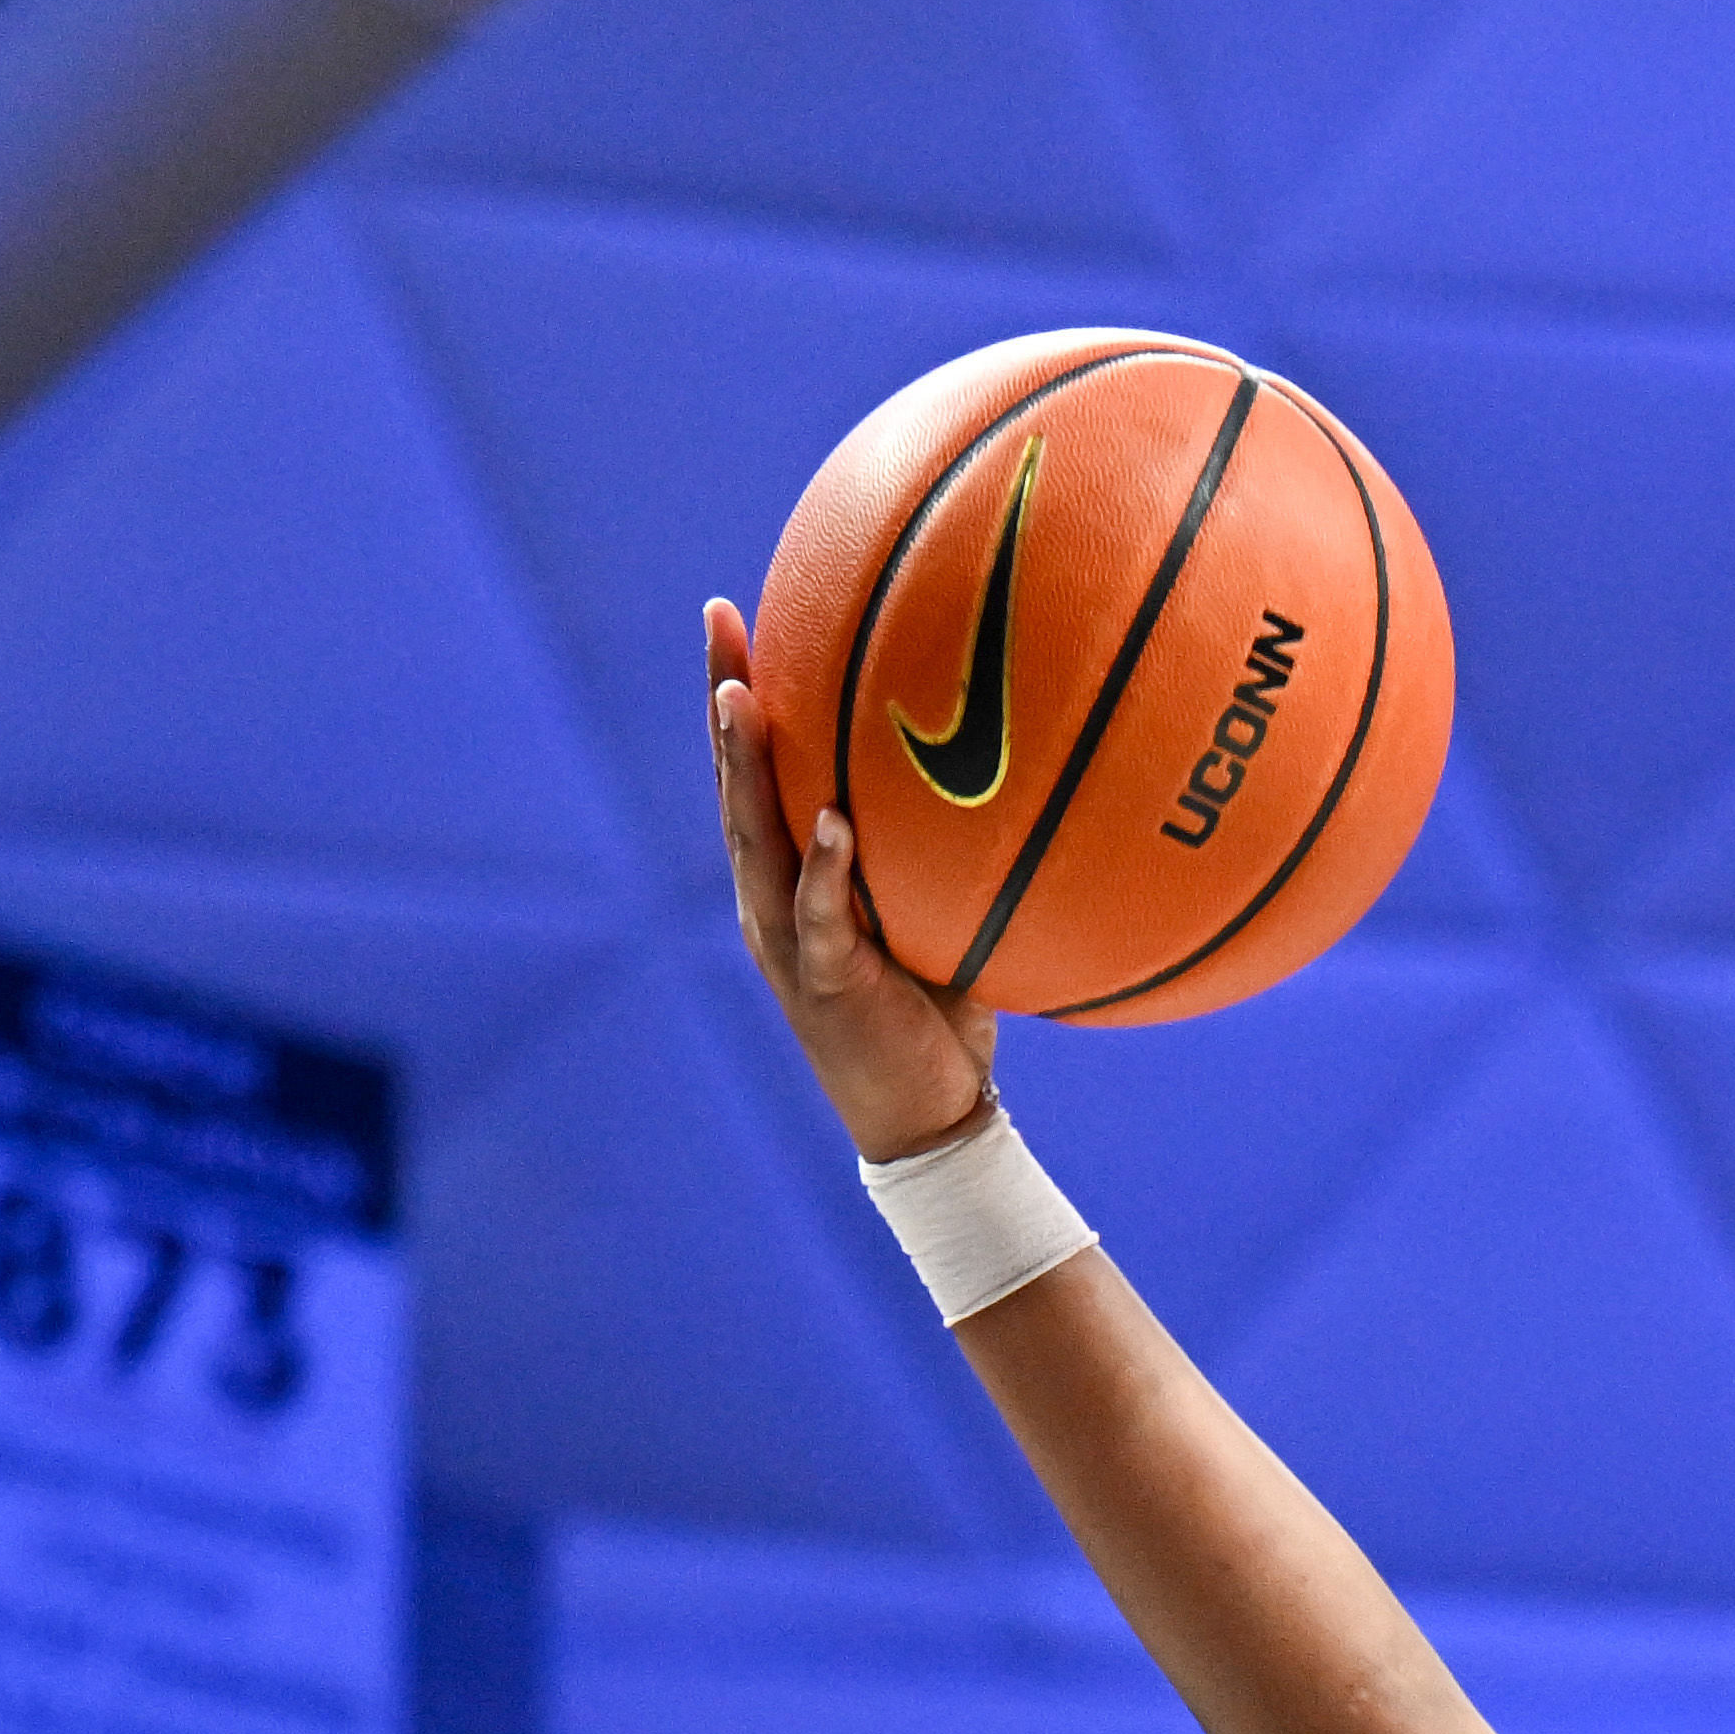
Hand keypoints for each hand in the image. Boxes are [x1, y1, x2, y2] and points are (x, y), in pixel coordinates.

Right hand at [703, 595, 999, 1161]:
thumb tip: (1016, 763)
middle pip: (737, 784)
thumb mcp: (942, 912)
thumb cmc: (941, 1012)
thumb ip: (947, 849)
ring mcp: (791, 941)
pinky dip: (823, 868)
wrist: (931, 1118)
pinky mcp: (827, 984)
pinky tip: (829, 819)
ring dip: (744, 766)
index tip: (734, 614)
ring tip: (737, 694)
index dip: (741, 695)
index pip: (760, 771)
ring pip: (755, 839)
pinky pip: (821, 917)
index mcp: (793, 878)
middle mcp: (775, 900)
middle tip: (718, 618)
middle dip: (725, 699)